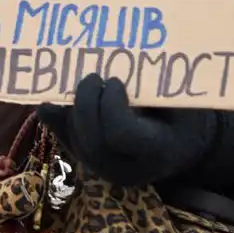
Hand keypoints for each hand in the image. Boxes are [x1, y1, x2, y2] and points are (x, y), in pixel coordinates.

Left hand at [38, 74, 217, 186]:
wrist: (185, 147)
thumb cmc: (186, 116)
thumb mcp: (183, 102)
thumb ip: (156, 88)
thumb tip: (124, 61)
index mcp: (157, 152)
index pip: (120, 134)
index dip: (111, 105)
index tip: (114, 80)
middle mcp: (128, 169)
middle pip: (92, 140)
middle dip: (85, 105)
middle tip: (92, 77)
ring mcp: (107, 171)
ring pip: (76, 142)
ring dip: (72, 110)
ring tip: (82, 84)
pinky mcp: (92, 165)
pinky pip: (68, 143)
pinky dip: (57, 121)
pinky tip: (47, 104)